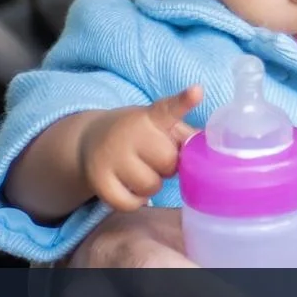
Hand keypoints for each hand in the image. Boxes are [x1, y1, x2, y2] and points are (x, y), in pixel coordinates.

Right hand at [77, 87, 200, 211]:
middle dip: (167, 165)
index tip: (196, 92)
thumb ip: (183, 134)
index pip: (167, 108)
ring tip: (141, 171)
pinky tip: (130, 187)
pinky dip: (135, 201)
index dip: (183, 101)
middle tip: (154, 159)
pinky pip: (130, 204)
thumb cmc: (135, 135)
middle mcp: (128, 133)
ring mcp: (110, 157)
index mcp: (148, 117)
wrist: (87, 140)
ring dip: (152, 185)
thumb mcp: (156, 126)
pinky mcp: (99, 180)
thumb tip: (209, 145)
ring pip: (150, 185)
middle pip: (168, 161)